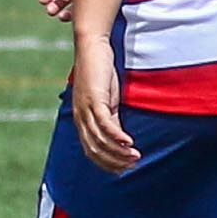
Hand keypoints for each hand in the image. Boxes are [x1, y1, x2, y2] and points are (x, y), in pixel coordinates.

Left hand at [68, 31, 138, 174]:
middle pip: (95, 149)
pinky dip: (117, 136)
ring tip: (136, 157)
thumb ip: (110, 115)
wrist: (91, 48)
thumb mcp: (106, 98)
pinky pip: (105, 124)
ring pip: (101, 140)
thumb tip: (119, 134)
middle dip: (114, 161)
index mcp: (81, 119)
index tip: (124, 169)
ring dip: (119, 152)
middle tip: (133, 165)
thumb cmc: (100, 71)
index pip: (91, 150)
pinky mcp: (95, 100)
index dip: (106, 163)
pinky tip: (129, 143)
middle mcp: (80, 117)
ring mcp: (86, 109)